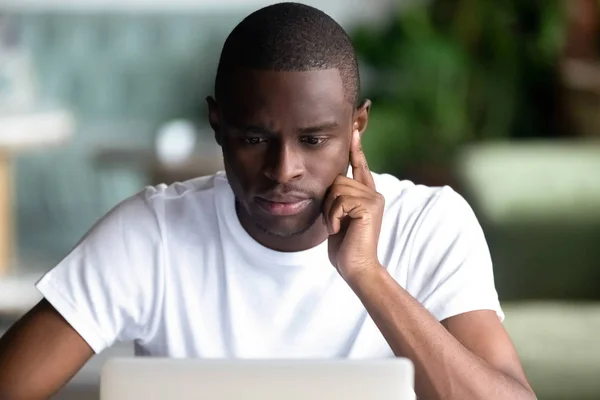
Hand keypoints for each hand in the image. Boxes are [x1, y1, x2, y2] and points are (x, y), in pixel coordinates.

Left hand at [323, 130, 384, 282]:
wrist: (356, 267)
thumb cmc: (345, 246)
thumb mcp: (338, 216)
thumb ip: (339, 198)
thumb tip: (331, 182)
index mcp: (367, 194)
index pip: (360, 166)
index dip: (356, 148)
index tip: (354, 129)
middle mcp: (374, 193)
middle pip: (338, 179)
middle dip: (327, 201)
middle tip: (334, 222)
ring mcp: (374, 198)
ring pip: (336, 188)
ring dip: (329, 210)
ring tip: (338, 226)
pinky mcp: (370, 206)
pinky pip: (339, 200)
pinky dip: (332, 216)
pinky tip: (339, 229)